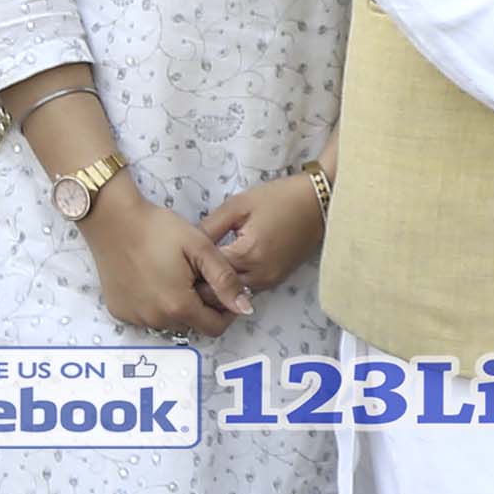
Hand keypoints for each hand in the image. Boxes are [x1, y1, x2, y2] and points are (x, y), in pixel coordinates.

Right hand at [84, 186, 249, 337]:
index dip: (226, 311)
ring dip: (178, 306)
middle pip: (192, 324)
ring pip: (169, 322)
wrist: (113, 219)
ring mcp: (135, 317)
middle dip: (201, 306)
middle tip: (196, 275)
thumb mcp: (200, 247)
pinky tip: (151, 278)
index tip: (223, 288)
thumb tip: (246, 308)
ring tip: (174, 274)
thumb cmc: (158, 229)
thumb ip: (225, 280)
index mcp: (179, 306)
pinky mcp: (120, 311)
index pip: (215, 327)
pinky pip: (146, 316)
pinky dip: (155, 304)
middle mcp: (156, 319)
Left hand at [197, 172, 326, 294]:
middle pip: (217, 292)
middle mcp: (259, 275)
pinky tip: (223, 267)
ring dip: (216, 285)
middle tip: (184, 267)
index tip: (176, 260)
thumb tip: (187, 244)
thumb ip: (210, 227)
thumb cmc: (279, 198)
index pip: (207, 273)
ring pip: (231, 295)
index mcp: (247, 254)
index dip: (189, 268)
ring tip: (201, 268)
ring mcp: (270, 281)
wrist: (317, 202)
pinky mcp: (276, 281)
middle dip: (200, 282)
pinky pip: (246, 289)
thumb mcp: (238, 205)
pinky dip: (232, 284)